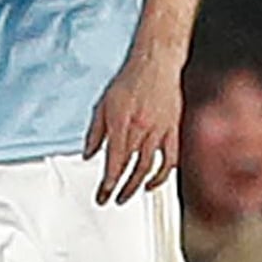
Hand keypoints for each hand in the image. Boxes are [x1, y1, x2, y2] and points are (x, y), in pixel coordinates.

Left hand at [82, 48, 182, 204]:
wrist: (157, 62)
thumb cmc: (130, 79)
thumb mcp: (104, 103)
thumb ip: (95, 132)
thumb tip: (88, 154)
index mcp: (122, 123)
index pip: (114, 161)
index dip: (107, 182)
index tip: (101, 195)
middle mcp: (141, 130)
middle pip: (130, 168)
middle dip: (119, 188)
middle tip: (110, 200)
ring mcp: (159, 131)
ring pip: (149, 167)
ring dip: (137, 186)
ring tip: (126, 196)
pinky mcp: (173, 130)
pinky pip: (170, 159)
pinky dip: (162, 175)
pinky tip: (152, 183)